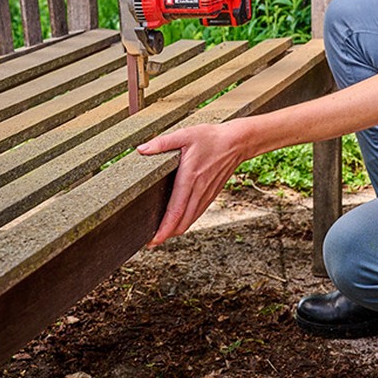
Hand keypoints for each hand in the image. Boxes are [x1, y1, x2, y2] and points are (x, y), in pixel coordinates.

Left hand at [136, 121, 247, 245]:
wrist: (236, 143)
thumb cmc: (210, 138)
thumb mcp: (184, 135)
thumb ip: (161, 143)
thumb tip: (141, 150)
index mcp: (189, 177)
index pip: (175, 210)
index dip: (164, 228)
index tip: (153, 240)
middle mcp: (199, 190)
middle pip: (182, 222)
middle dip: (166, 235)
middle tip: (151, 242)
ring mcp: (206, 194)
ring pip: (190, 220)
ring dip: (176, 230)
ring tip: (161, 235)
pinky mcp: (211, 194)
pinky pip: (197, 213)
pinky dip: (186, 222)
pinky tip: (178, 222)